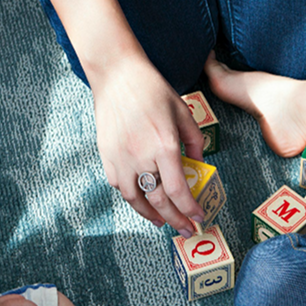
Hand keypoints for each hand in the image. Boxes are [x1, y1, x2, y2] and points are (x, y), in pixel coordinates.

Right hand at [91, 56, 205, 237]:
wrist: (117, 75)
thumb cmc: (152, 90)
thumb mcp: (183, 112)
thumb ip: (195, 142)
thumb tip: (199, 165)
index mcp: (164, 146)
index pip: (178, 191)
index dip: (189, 209)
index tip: (198, 218)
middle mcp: (141, 157)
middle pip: (159, 201)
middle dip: (176, 220)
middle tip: (186, 230)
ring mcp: (121, 159)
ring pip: (136, 200)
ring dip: (151, 215)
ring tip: (163, 221)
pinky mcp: (107, 157)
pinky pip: (120, 187)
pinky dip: (133, 198)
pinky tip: (143, 200)